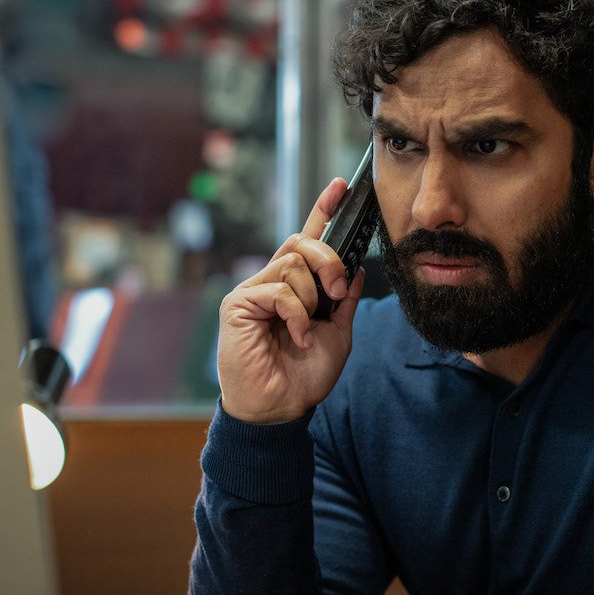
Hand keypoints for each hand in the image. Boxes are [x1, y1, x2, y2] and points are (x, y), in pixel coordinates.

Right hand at [216, 178, 366, 423]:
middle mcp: (271, 282)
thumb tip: (355, 270)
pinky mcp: (238, 304)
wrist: (281, 408)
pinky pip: (278, 289)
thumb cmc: (305, 376)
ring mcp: (252, 291)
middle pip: (299, 242)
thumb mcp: (338, 334)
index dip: (323, 211)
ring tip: (308, 328)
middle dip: (326, 259)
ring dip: (311, 297)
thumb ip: (344, 301)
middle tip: (335, 291)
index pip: (307, 240)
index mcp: (294, 287)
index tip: (341, 186)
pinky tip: (298, 336)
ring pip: (292, 264)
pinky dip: (297, 314)